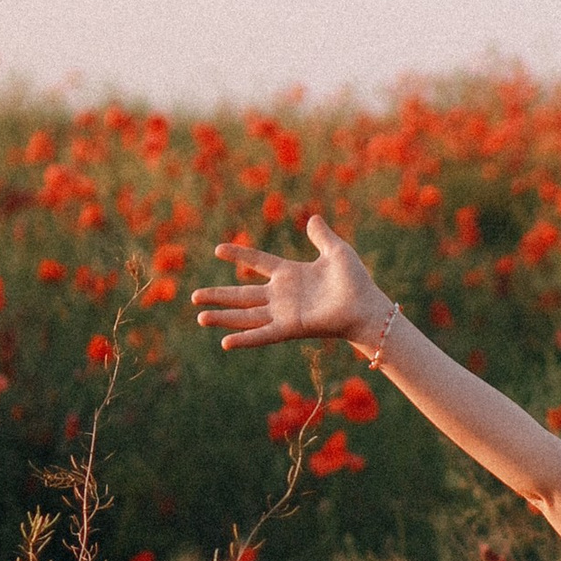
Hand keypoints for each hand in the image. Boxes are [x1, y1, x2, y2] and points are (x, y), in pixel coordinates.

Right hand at [191, 212, 383, 351]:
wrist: (366, 307)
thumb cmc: (355, 281)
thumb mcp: (337, 251)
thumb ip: (322, 236)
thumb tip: (313, 218)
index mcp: (291, 274)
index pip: (258, 262)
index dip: (239, 256)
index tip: (218, 249)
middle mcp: (282, 295)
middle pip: (243, 295)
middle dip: (219, 296)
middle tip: (194, 297)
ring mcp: (284, 313)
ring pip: (246, 316)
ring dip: (223, 318)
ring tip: (200, 317)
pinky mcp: (290, 328)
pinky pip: (263, 333)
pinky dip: (245, 339)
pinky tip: (225, 342)